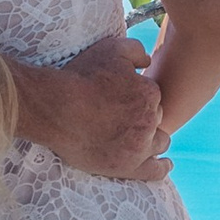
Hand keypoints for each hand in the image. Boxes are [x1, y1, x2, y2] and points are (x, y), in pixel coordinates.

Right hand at [21, 33, 167, 181]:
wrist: (56, 108)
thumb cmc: (81, 77)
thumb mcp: (110, 49)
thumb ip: (136, 50)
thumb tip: (148, 60)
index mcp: (149, 93)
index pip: (152, 96)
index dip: (136, 96)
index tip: (121, 97)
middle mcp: (149, 120)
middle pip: (155, 119)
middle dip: (144, 117)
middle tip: (122, 117)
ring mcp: (139, 146)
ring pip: (159, 142)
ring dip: (153, 138)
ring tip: (141, 139)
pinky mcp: (127, 166)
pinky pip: (154, 171)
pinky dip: (161, 166)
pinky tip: (164, 164)